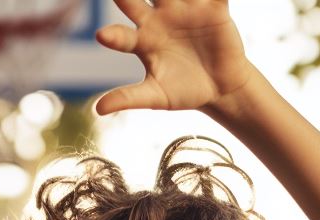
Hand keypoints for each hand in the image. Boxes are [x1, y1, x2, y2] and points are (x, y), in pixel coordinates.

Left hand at [93, 0, 253, 115]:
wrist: (220, 89)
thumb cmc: (183, 92)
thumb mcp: (155, 96)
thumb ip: (127, 98)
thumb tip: (98, 110)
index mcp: (143, 40)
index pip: (122, 35)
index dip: (113, 36)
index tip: (101, 36)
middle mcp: (159, 18)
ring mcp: (184, 9)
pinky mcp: (213, 7)